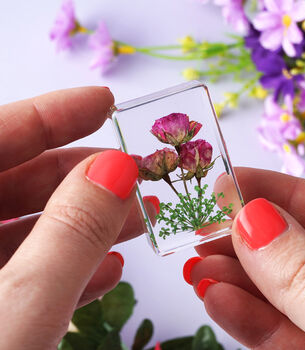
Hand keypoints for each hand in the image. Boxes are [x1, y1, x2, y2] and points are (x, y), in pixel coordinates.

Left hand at [0, 87, 156, 349]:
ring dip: (87, 222)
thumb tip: (117, 169)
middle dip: (84, 175)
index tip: (106, 103)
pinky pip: (25, 275)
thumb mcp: (19, 308)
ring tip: (139, 218)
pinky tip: (107, 269)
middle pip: (16, 181)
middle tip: (138, 172)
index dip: (52, 113)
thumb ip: (70, 234)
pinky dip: (68, 269)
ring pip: (29, 229)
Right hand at [184, 168, 304, 349]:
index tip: (222, 184)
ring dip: (237, 280)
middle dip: (245, 238)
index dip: (273, 190)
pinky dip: (250, 319)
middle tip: (201, 229)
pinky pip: (288, 334)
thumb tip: (251, 220)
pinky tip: (216, 299)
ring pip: (288, 292)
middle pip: (300, 247)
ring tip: (198, 267)